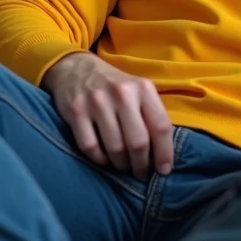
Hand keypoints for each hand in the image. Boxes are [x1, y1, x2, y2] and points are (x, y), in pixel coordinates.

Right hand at [41, 51, 173, 178]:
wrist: (76, 68)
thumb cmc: (114, 86)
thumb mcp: (138, 91)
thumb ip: (151, 115)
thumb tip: (163, 154)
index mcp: (143, 88)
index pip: (161, 127)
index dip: (165, 153)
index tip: (164, 170)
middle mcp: (121, 93)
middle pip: (138, 142)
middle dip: (141, 165)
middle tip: (141, 173)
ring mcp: (97, 102)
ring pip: (115, 148)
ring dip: (121, 164)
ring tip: (123, 165)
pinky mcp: (75, 111)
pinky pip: (90, 147)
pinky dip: (99, 159)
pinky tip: (104, 158)